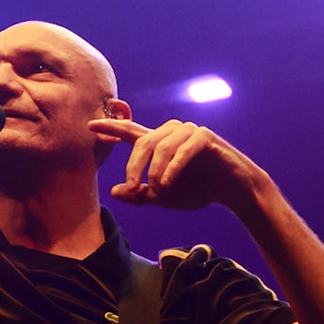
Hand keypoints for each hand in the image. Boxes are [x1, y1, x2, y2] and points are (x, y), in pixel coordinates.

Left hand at [88, 117, 263, 211]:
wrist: (233, 191)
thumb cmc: (199, 190)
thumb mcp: (165, 197)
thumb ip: (141, 194)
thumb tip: (114, 191)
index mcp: (160, 144)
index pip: (131, 132)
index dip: (111, 126)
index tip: (90, 126)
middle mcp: (172, 133)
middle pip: (143, 141)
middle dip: (134, 165)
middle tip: (131, 187)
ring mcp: (189, 132)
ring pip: (162, 145)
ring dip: (156, 171)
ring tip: (159, 191)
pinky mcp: (206, 137)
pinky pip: (184, 148)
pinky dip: (174, 166)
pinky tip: (169, 182)